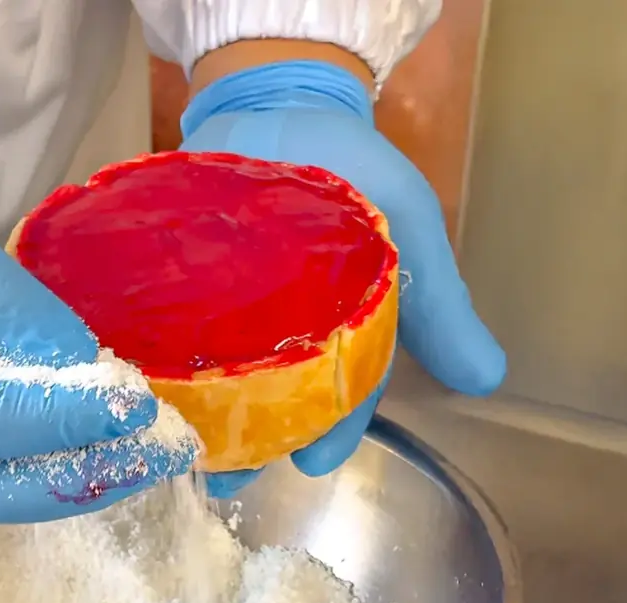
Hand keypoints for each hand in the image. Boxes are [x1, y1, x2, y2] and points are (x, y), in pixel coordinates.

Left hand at [180, 62, 505, 496]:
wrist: (281, 101)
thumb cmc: (357, 167)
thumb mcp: (412, 225)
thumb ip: (441, 301)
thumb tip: (487, 381)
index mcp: (342, 326)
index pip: (341, 389)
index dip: (333, 429)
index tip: (314, 464)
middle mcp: (281, 327)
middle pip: (268, 396)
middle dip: (252, 440)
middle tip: (227, 477)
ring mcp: (223, 306)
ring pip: (214, 374)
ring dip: (200, 415)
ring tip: (180, 447)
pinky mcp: (176, 279)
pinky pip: (164, 325)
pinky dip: (156, 356)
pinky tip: (140, 384)